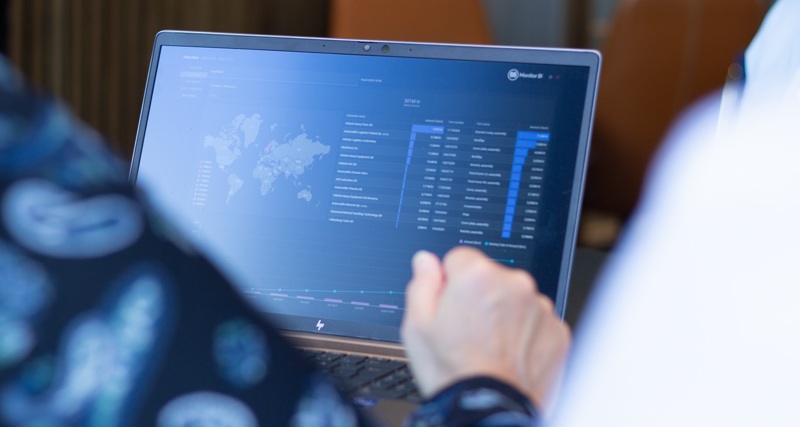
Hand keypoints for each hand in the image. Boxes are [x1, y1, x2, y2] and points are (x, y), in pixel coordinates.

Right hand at [401, 247, 570, 407]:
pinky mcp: (558, 331)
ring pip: (517, 300)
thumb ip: (422, 284)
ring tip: (490, 349)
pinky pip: (538, 323)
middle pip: (492, 277)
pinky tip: (509, 357)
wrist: (488, 410)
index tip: (450, 307)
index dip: (450, 283)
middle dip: (481, 297)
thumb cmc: (453, 372)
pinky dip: (527, 336)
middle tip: (469, 332)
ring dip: (506, 315)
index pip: (460, 259)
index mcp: (477, 276)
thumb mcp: (418, 326)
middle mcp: (515, 284)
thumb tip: (426, 262)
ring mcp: (541, 308)